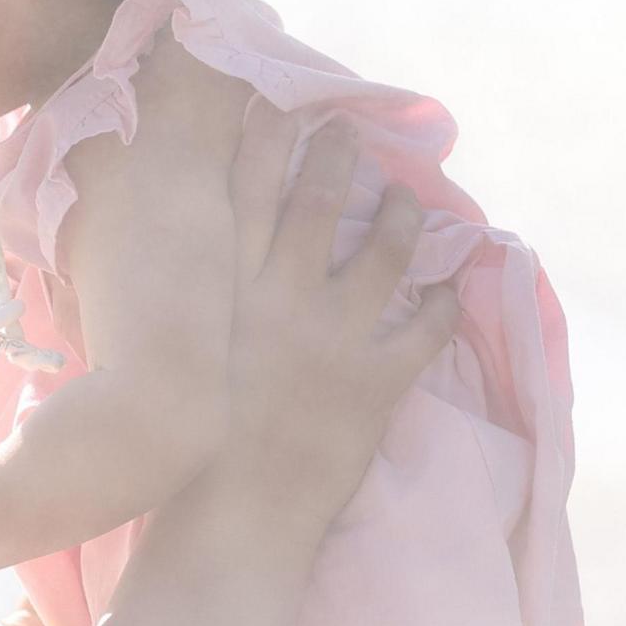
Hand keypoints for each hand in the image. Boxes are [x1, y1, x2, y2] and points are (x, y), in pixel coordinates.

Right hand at [214, 120, 456, 524]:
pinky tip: (454, 292)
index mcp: (224, 292)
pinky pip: (425, 331)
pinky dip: (446, 308)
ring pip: (383, 253)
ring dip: (402, 218)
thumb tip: (186, 280)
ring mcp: (332, 337)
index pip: (245, 193)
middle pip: (315, 202)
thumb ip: (186, 313)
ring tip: (411, 199)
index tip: (277, 104)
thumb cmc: (184, 453)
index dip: (263, 141)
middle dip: (337, 156)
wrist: (229, 520)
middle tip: (350, 130)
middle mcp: (279, 298)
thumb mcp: (171, 362)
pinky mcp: (375, 382)